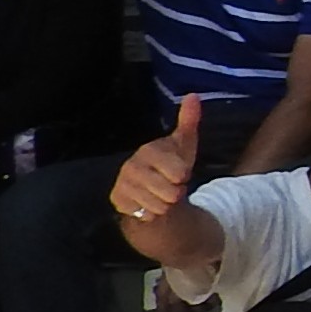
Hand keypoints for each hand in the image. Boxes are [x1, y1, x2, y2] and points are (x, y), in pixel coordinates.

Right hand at [111, 95, 204, 222]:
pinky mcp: (117, 201)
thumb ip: (189, 121)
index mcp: (149, 150)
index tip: (180, 173)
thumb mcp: (185, 145)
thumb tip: (193, 95)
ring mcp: (122, 184)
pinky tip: (148, 204)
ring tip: (161, 194)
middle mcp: (132, 166)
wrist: (152, 190)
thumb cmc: (171, 165)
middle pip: (170, 192)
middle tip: (170, 185)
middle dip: (176, 193)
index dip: (183, 176)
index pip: (178, 172)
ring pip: (159, 206)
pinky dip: (152, 214)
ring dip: (165, 205)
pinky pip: (146, 215)